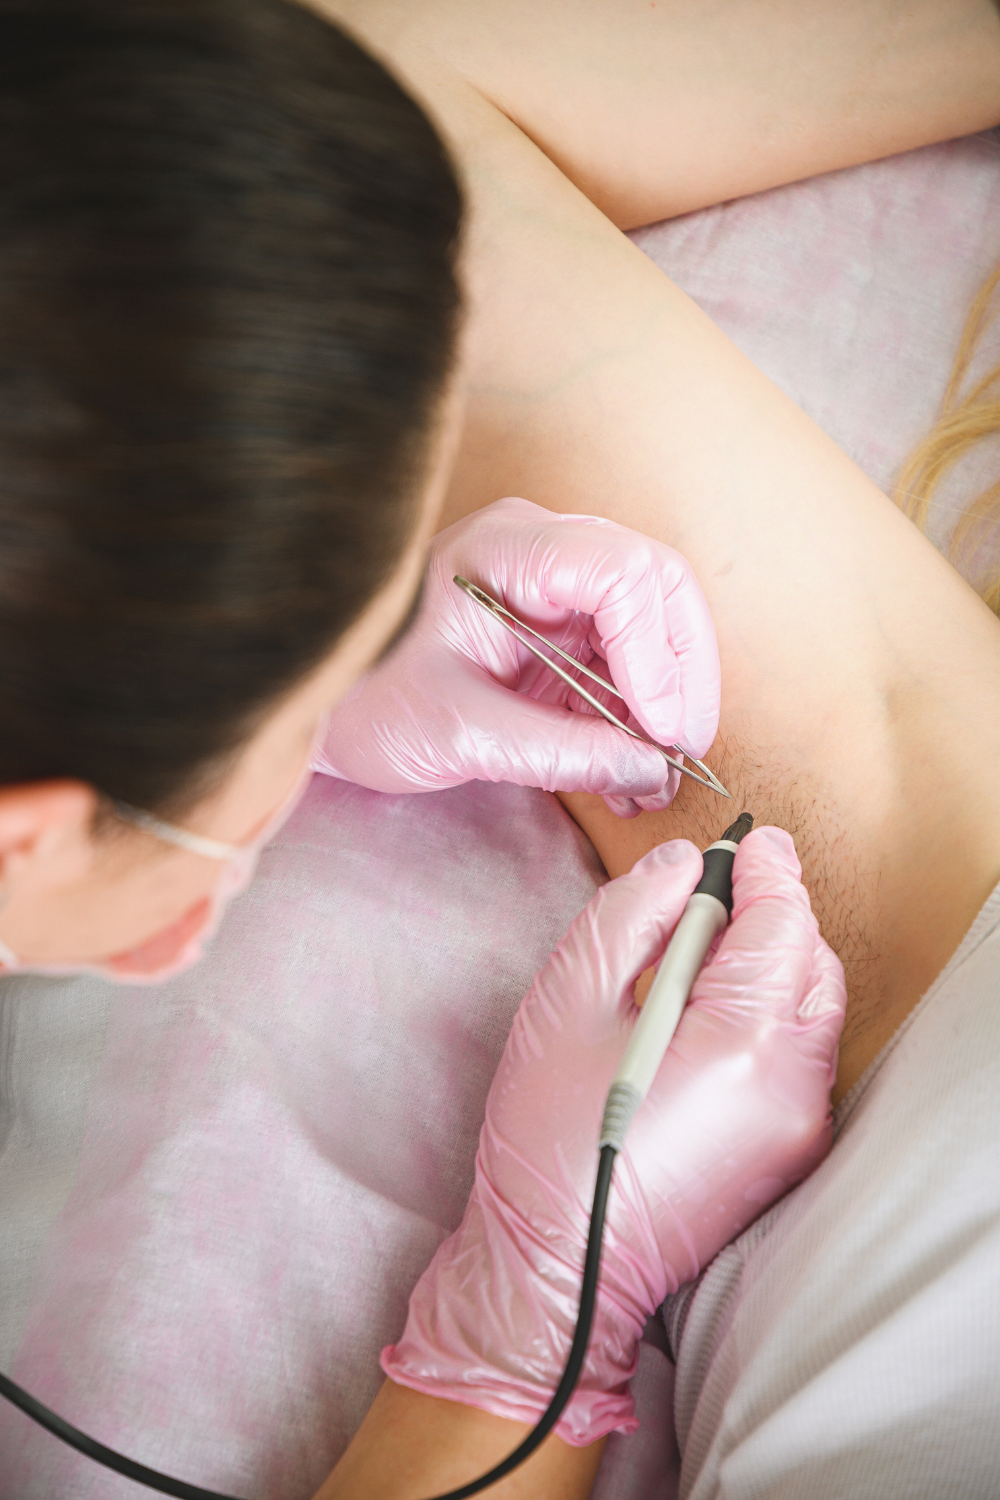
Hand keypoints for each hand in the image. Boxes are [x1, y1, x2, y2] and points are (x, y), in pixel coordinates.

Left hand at [312, 496, 719, 815]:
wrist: (317, 705)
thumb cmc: (365, 700)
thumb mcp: (463, 734)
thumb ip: (564, 752)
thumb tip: (652, 771)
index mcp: (510, 549)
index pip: (626, 572)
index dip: (659, 652)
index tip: (659, 728)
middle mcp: (542, 552)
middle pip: (658, 590)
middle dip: (680, 676)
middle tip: (680, 752)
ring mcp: (552, 589)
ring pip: (651, 631)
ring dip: (662, 706)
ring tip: (652, 782)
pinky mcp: (553, 632)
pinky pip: (621, 664)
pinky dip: (633, 718)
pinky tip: (629, 776)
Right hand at [382, 828, 845, 1444]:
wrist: (559, 1274)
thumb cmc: (548, 1140)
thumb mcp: (566, 1002)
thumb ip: (628, 915)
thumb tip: (681, 868)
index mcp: (740, 1043)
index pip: (783, 925)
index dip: (766, 872)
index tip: (747, 840)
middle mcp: (790, 1086)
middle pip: (813, 965)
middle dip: (773, 917)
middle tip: (707, 899)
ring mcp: (797, 1126)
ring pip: (811, 1010)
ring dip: (770, 965)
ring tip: (690, 964)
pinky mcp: (786, 1151)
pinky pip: (797, 1054)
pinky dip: (767, 1014)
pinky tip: (699, 1020)